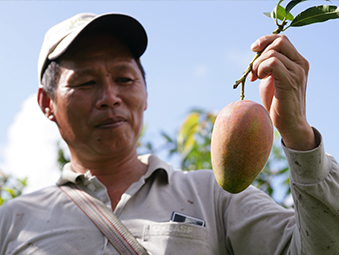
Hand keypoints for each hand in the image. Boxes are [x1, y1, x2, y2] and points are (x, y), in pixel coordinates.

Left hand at [248, 34, 315, 150]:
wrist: (289, 123)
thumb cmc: (277, 102)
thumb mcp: (271, 79)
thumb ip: (267, 65)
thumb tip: (256, 54)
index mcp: (297, 61)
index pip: (282, 39)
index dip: (265, 40)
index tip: (253, 49)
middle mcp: (300, 64)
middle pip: (278, 42)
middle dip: (260, 54)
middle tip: (254, 71)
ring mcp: (297, 72)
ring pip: (272, 54)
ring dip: (258, 64)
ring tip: (256, 78)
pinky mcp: (290, 81)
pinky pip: (272, 63)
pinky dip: (261, 69)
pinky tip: (259, 79)